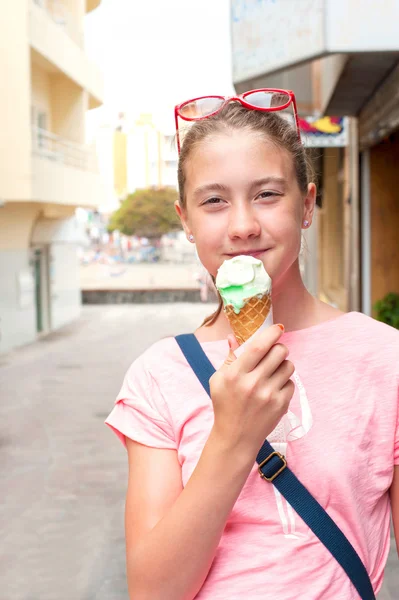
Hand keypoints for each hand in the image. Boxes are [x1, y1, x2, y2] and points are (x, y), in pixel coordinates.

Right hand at [209, 325, 294, 457]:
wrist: (236, 437)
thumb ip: (229, 357)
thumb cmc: (225, 405)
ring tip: (273, 372)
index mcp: (235, 374)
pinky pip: (292, 383)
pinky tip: (274, 388)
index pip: (259, 346)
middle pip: (279, 352)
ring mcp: (269, 395)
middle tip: (274, 352)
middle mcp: (253, 383)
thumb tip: (234, 336)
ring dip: (283, 365)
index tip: (278, 328)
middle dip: (279, 348)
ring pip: (289, 366)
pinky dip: (285, 382)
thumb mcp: (219, 380)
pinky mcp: (281, 405)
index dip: (272, 333)